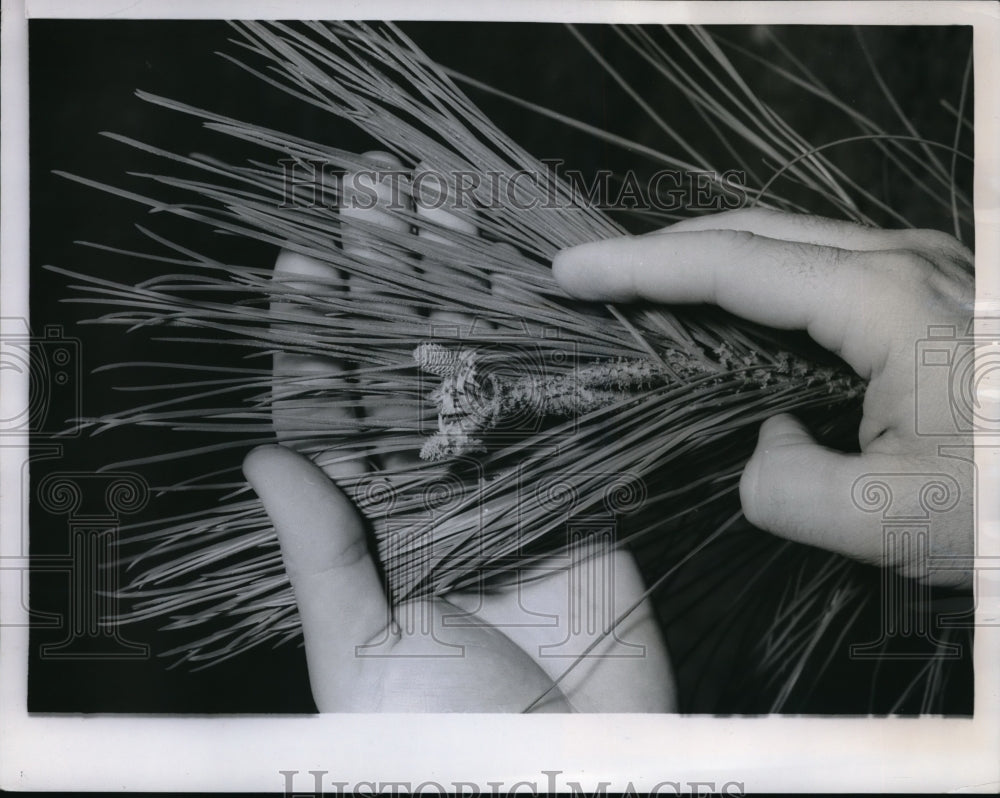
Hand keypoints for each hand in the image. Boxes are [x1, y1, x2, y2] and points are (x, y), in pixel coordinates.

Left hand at [244, 152, 675, 710]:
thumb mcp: (360, 648)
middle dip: (390, 279)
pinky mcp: (588, 494)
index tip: (308, 260)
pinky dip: (549, 338)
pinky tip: (529, 273)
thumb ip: (321, 551)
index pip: (335, 412)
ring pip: (482, 367)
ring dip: (464, 285)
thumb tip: (263, 457)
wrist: (568, 780)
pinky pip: (563, 404)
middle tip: (378, 194)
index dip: (319, 335)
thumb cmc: (441, 734)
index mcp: (372, 526)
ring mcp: (514, 486)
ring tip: (445, 204)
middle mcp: (438, 492)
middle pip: (407, 368)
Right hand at [553, 209, 974, 587]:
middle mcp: (900, 261)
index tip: (569, 273)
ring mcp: (924, 267)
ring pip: (789, 237)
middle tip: (593, 269)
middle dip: (662, 245)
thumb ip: (789, 487)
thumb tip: (762, 446)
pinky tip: (737, 303)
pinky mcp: (935, 289)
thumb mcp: (896, 520)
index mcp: (880, 300)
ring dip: (710, 254)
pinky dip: (758, 272)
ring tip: (647, 281)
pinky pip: (821, 261)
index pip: (729, 268)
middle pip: (752, 229)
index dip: (638, 267)